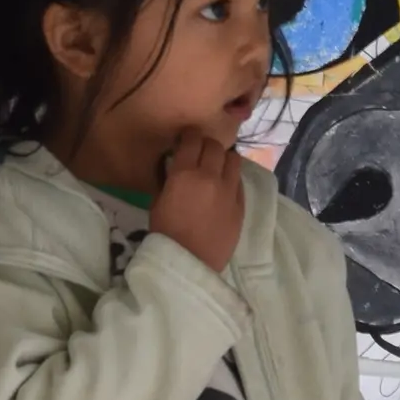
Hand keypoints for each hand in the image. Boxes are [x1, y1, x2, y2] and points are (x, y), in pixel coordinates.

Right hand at [153, 128, 245, 271]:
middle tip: (200, 152)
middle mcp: (210, 177)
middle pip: (215, 146)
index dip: (189, 135)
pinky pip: (239, 181)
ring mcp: (229, 191)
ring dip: (223, 158)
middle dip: (206, 145)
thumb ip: (169, 180)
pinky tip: (224, 185)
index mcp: (185, 174)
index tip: (186, 137)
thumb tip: (176, 168)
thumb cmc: (165, 235)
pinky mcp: (241, 205)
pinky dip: (231, 177)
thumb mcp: (158, 202)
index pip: (192, 140)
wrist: (189, 263)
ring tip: (216, 165)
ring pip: (233, 159)